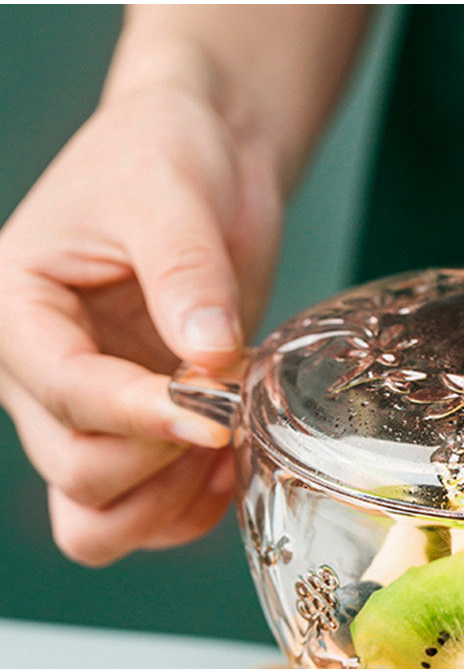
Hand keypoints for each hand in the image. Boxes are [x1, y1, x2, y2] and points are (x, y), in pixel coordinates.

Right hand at [0, 74, 283, 563]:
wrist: (201, 149)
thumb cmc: (165, 151)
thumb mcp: (173, 190)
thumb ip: (187, 271)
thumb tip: (207, 353)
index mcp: (16, 309)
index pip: (66, 392)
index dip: (141, 413)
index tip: (216, 405)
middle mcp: (34, 374)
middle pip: (76, 472)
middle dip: (159, 457)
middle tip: (231, 406)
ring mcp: (83, 411)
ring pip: (95, 519)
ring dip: (167, 503)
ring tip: (230, 444)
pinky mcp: (132, 430)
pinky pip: (142, 514)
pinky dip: (188, 508)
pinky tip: (236, 454)